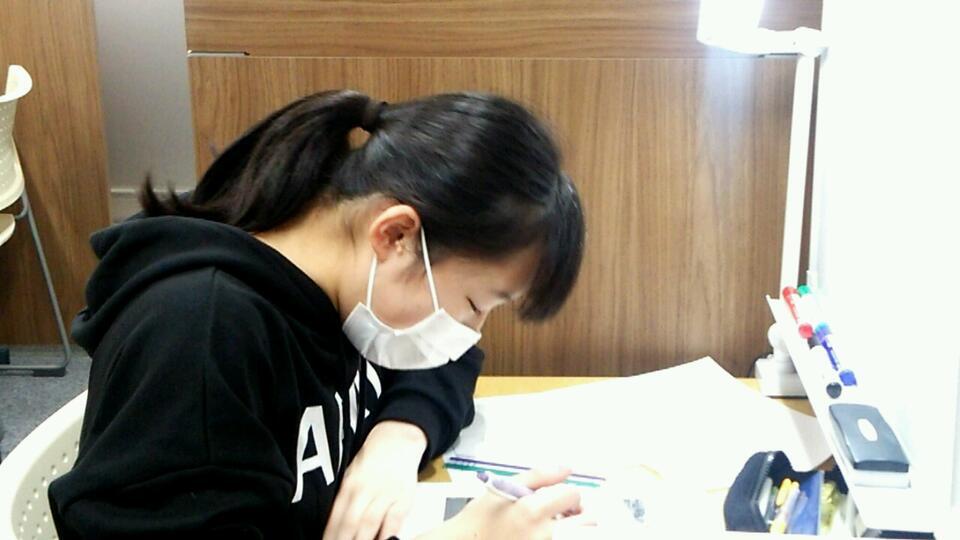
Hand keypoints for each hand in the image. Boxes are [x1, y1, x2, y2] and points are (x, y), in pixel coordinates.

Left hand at [323, 421, 426, 539]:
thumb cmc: (372, 461)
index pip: (336, 517)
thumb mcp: (352, 475)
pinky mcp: (403, 498)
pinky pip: (393, 522)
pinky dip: (387, 536)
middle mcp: (365, 489)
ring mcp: (385, 493)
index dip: (331, 536)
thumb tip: (335, 527)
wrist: (398, 441)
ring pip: (370, 523)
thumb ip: (345, 501)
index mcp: (349, 484)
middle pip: (351, 522)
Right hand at [419, 467, 582, 539]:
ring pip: (582, 537)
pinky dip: (565, 537)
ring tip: (560, 525)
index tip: (558, 496)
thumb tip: (567, 468)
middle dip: (580, 512)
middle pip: (588, 521)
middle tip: (567, 512)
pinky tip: (551, 533)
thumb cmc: (481, 517)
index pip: (572, 495)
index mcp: (532, 511)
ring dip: (577, 528)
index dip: (568, 492)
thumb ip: (538, 476)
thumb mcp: (504, 487)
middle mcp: (543, 535)